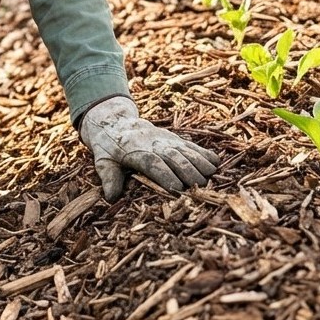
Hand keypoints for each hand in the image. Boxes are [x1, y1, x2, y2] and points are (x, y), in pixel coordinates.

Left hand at [78, 95, 218, 201]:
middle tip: (200, 186)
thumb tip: (111, 197)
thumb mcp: (103, 161)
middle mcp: (154, 144)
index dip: (164, 174)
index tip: (175, 188)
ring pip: (185, 150)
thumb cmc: (109, 147)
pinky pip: (191, 145)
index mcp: (135, 151)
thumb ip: (108, 177)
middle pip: (174, 157)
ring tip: (212, 175)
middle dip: (187, 171)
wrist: (116, 122)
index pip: (152, 163)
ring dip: (200, 162)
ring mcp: (166, 140)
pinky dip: (204, 153)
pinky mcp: (174, 139)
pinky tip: (216, 162)